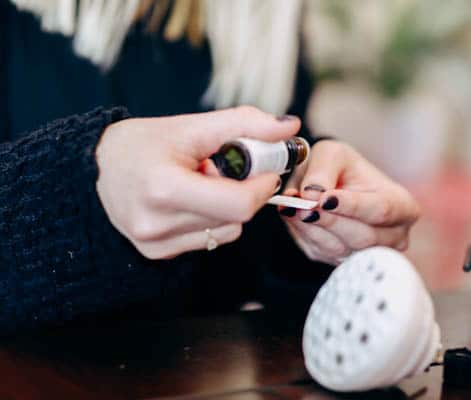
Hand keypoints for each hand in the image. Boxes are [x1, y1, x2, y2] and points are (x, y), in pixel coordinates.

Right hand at [96, 106, 299, 258]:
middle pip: (236, 218)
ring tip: (198, 184)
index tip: (264, 167)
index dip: (262, 186)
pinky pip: (209, 240)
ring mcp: (156, 244)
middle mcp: (157, 224)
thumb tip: (288, 127)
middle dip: (244, 192)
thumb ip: (244, 123)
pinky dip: (211, 220)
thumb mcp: (191, 126)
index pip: (239, 204)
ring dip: (227, 208)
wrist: (94, 169)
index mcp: (164, 188)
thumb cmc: (142, 144)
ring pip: (227, 231)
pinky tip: (188, 202)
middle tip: (221, 169)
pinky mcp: (157, 254)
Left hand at [280, 140, 419, 264]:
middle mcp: (392, 236)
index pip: (381, 210)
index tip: (326, 198)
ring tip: (292, 206)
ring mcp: (367, 253)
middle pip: (361, 236)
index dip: (352, 206)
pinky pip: (321, 252)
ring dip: (311, 228)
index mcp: (402, 206)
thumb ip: (322, 171)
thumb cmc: (341, 167)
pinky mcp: (340, 260)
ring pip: (338, 248)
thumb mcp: (332, 154)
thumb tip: (311, 194)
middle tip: (301, 204)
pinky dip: (304, 234)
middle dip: (328, 220)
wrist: (329, 184)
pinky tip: (294, 216)